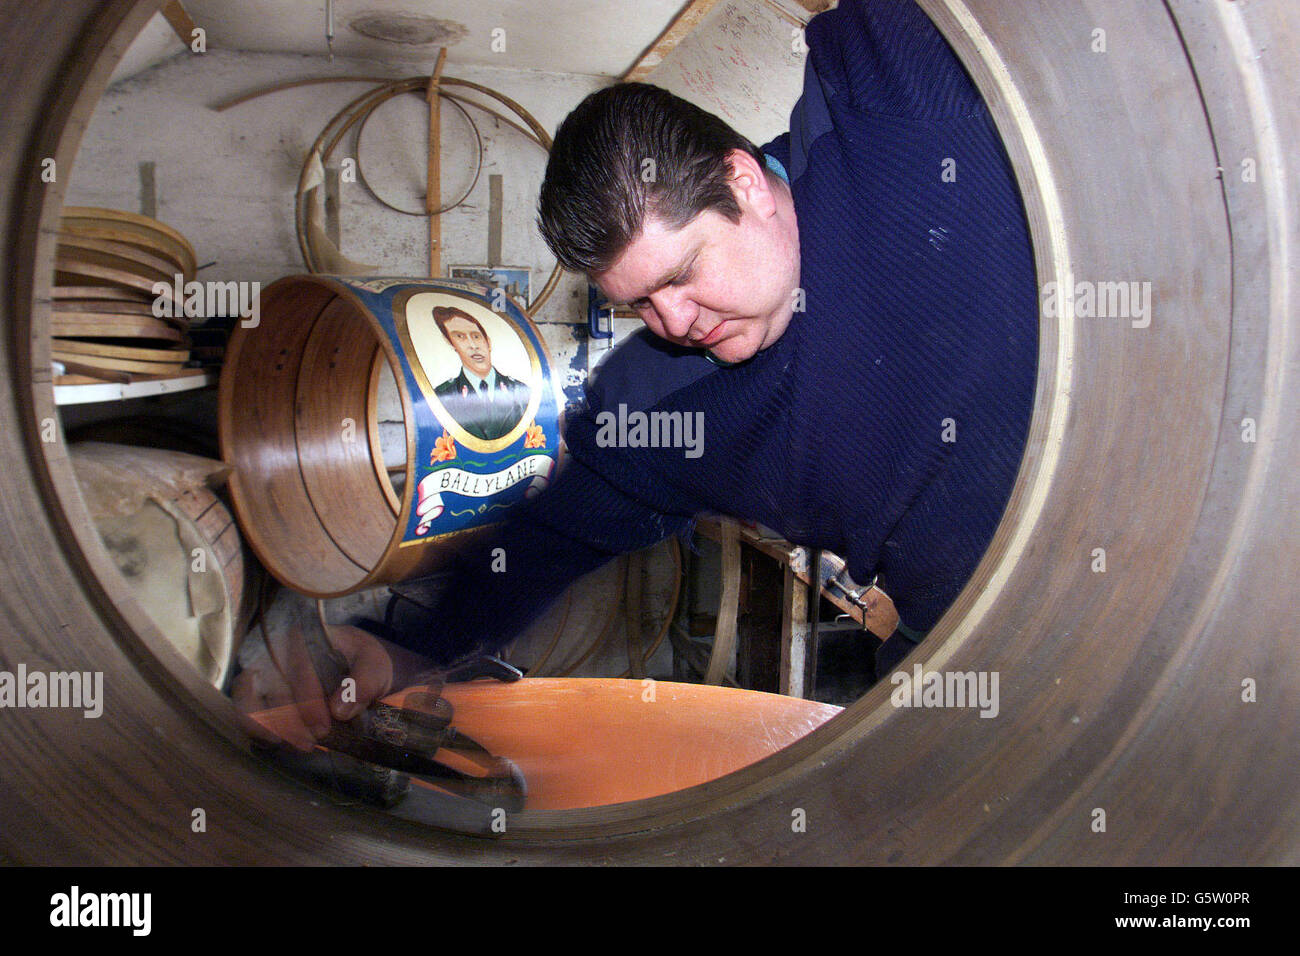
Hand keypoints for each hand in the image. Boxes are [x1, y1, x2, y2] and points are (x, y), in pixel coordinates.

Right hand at [231, 600, 401, 750]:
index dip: (308, 702)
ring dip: (264, 726)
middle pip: (268, 686)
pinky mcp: (257, 691)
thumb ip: (364, 682)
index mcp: (305, 636)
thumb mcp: (374, 664)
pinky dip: (256, 728)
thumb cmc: (361, 660)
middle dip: (289, 720)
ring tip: (290, 745)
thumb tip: (339, 710)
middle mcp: (277, 649)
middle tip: (311, 742)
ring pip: (245, 698)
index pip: (299, 668)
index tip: (323, 728)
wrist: (355, 666)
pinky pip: (245, 710)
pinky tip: (278, 742)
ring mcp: (263, 670)